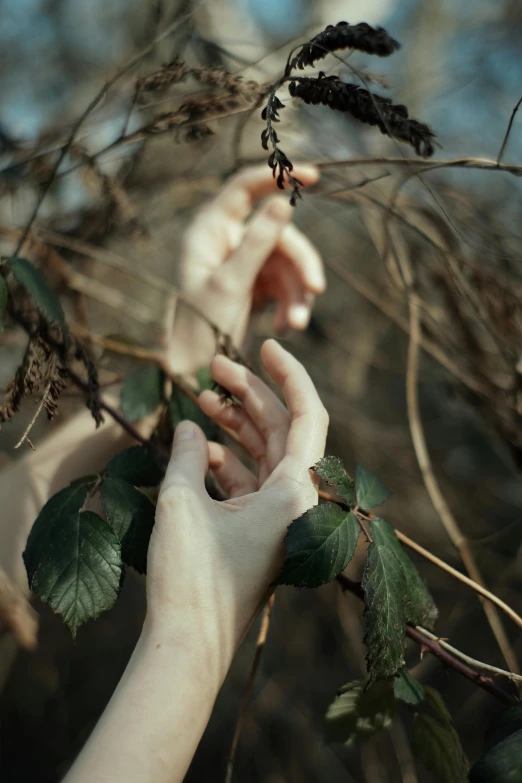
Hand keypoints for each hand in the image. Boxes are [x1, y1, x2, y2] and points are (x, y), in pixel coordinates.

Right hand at [145, 340, 327, 678]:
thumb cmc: (190, 577)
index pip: (307, 415)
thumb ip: (186, 455)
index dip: (289, 374)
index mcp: (297, 492)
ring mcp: (278, 518)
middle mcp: (297, 502)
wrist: (189, 644)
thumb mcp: (182, 503)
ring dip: (236, 424)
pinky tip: (198, 445)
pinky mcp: (258, 531)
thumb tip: (190, 429)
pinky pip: (250, 480)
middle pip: (283, 429)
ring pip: (265, 453)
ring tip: (203, 396)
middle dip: (251, 393)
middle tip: (216, 366)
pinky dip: (226, 459)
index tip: (265, 344)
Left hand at [169, 166, 324, 372]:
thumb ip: (257, 243)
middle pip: (279, 235)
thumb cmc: (201, 327)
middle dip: (300, 265)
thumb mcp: (230, 284)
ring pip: (288, 264)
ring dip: (297, 295)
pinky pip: (285, 286)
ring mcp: (243, 263)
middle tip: (316, 290)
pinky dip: (290, 306)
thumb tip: (284, 204)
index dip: (277, 177)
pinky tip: (285, 329)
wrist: (196, 371)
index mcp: (210, 230)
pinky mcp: (255, 286)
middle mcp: (227, 240)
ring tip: (295, 326)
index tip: (313, 176)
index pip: (244, 188)